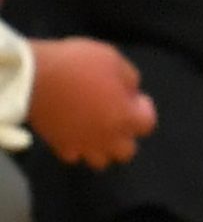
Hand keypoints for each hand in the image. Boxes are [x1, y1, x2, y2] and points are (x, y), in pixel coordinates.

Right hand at [28, 38, 156, 168]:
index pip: (148, 125)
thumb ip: (129, 79)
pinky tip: (75, 130)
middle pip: (127, 152)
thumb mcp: (114, 59)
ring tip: (97, 126)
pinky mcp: (59, 147)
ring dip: (103, 146)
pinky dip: (77, 147)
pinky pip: (74, 155)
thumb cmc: (80, 64)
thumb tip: (131, 91)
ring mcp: (82, 145)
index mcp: (124, 116)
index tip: (134, 97)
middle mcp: (106, 137)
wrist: (36, 77)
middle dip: (126, 135)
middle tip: (117, 115)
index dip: (144, 109)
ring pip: (101, 161)